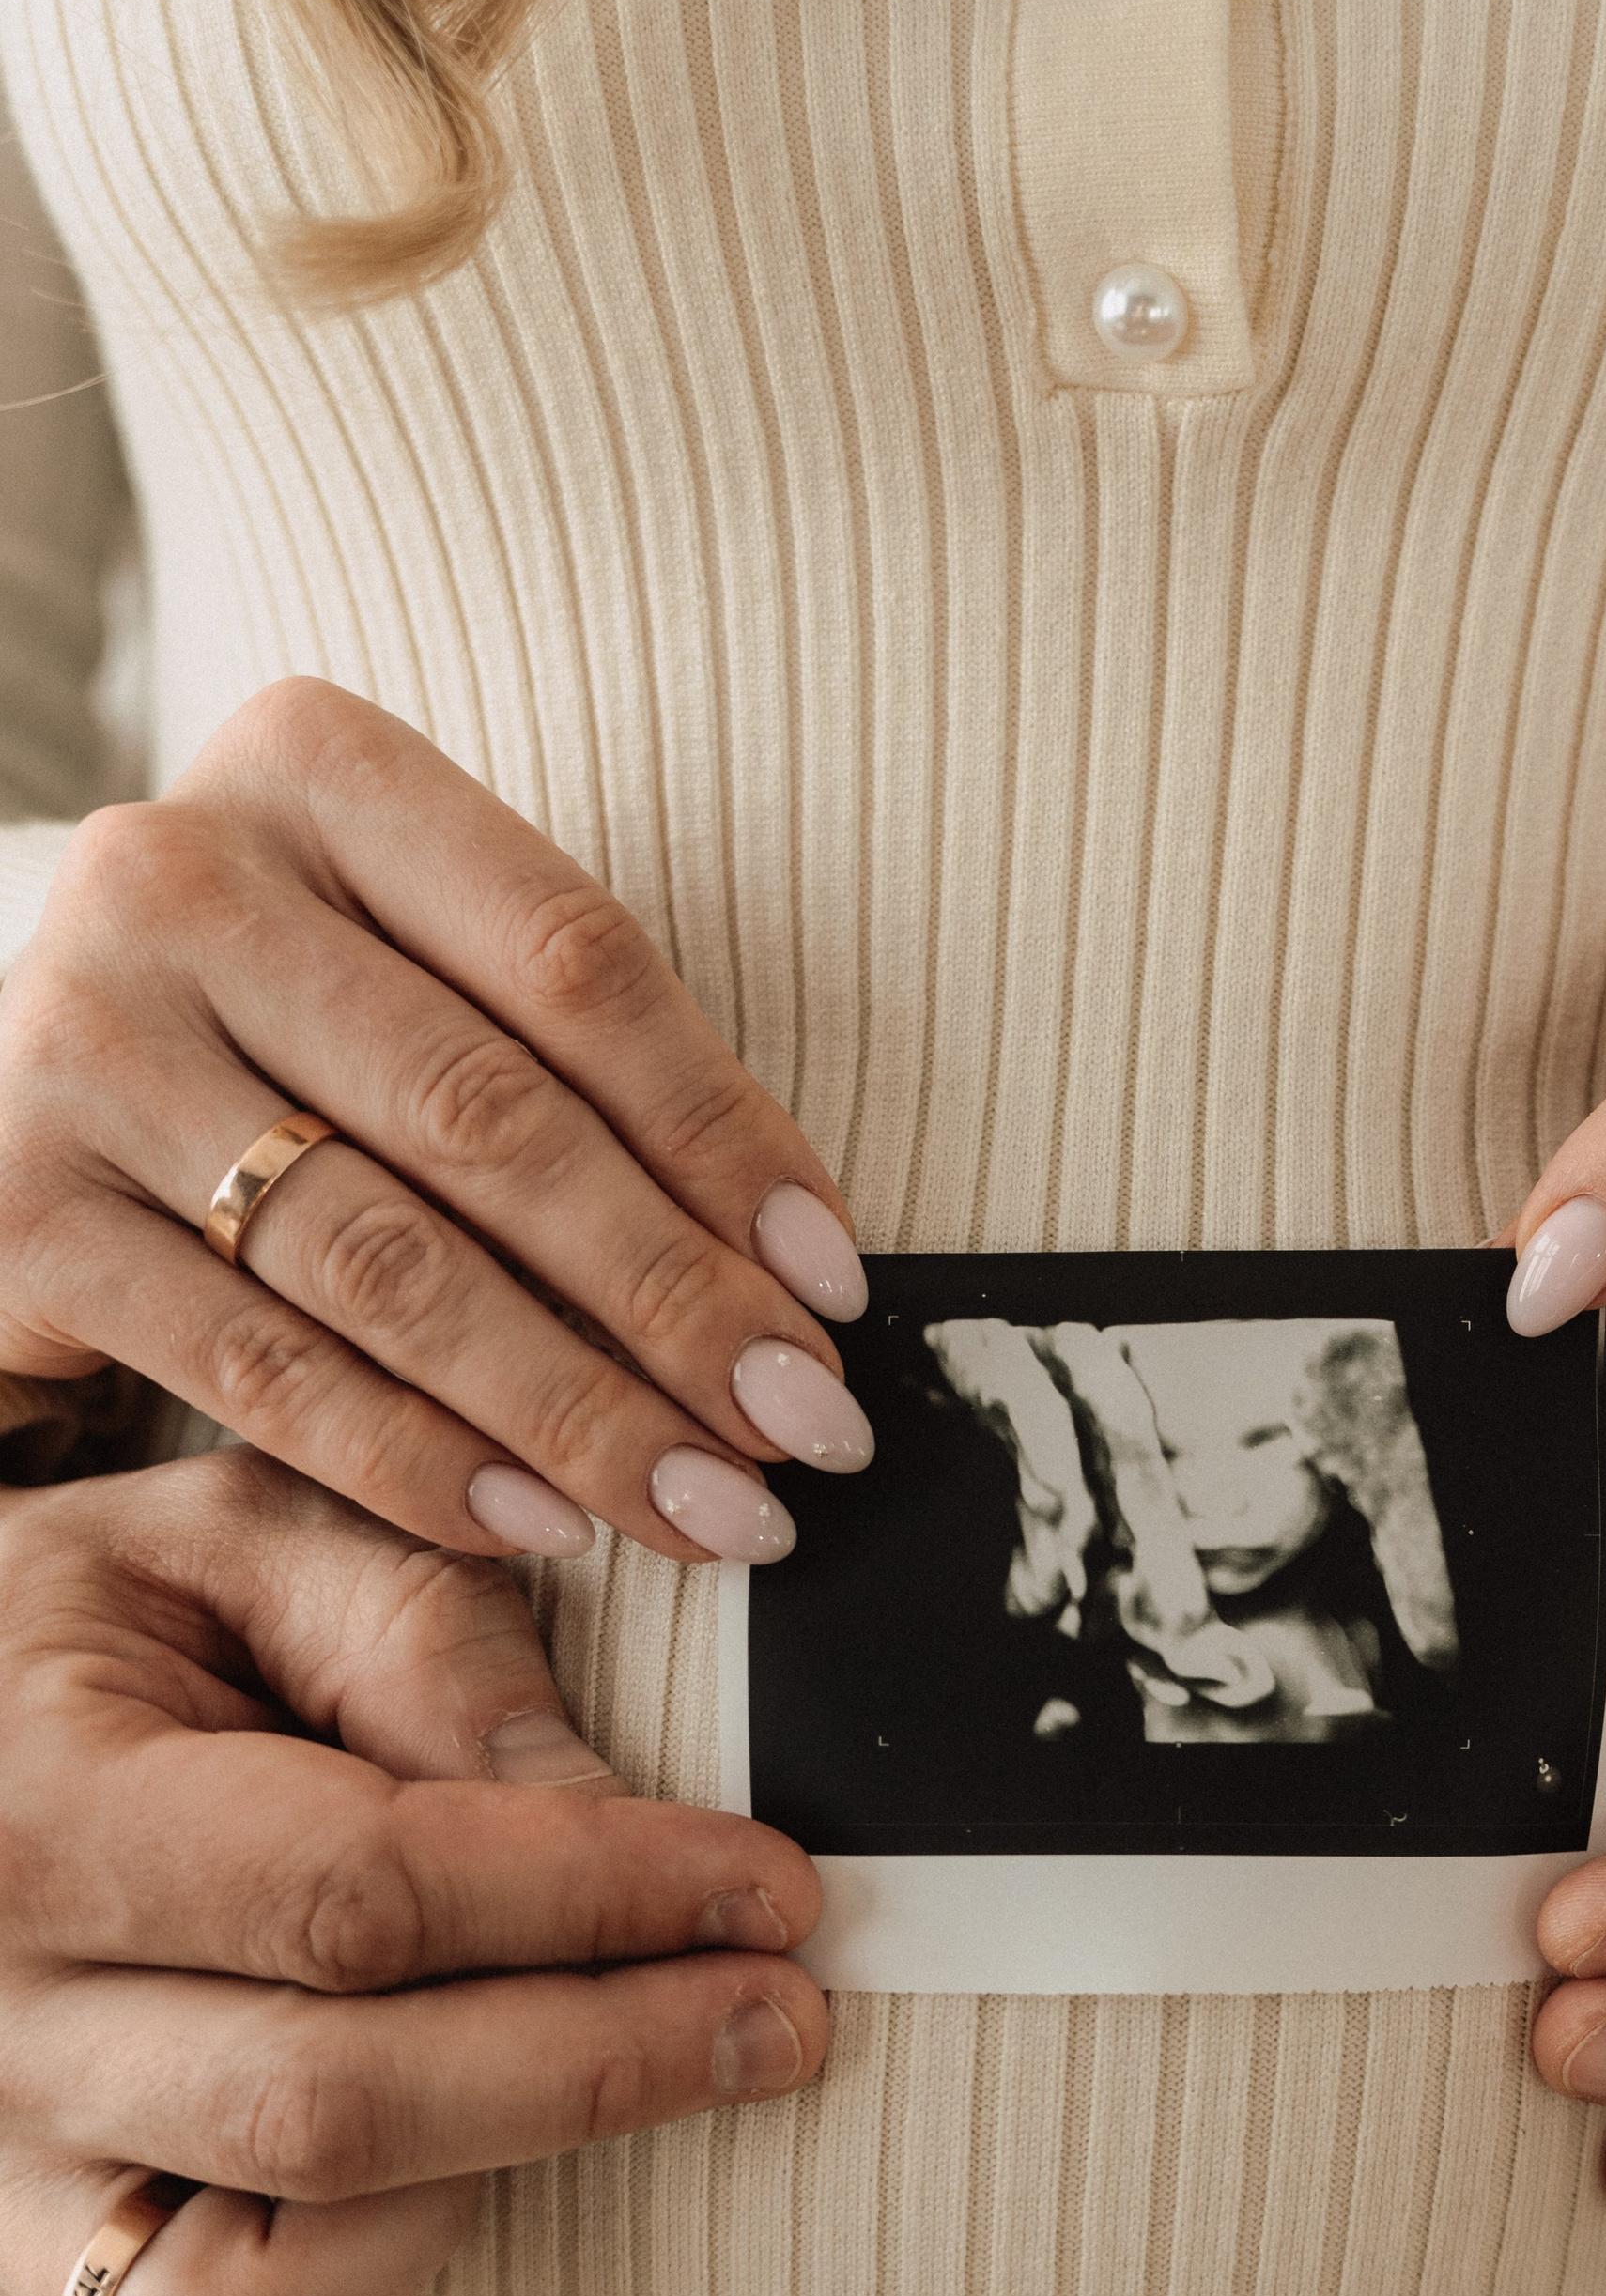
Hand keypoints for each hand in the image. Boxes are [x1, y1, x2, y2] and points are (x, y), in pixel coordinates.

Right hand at [0, 676, 873, 1567]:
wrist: (9, 1098)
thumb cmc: (283, 1035)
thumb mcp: (417, 976)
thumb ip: (576, 1069)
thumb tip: (798, 1275)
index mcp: (314, 770)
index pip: (573, 961)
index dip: (723, 1133)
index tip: (833, 1281)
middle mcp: (176, 877)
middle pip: (490, 1117)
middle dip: (674, 1299)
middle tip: (802, 1424)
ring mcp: (80, 1041)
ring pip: (388, 1260)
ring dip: (574, 1406)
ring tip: (706, 1500)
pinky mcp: (19, 1211)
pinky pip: (263, 1368)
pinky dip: (419, 1462)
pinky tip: (542, 1524)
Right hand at [0, 1449, 827, 2295]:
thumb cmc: (99, 1624)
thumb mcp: (243, 1537)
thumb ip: (418, 1637)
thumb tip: (602, 1795)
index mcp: (32, 1811)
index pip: (358, 1892)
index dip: (595, 1895)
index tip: (769, 1883)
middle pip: (339, 2102)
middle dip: (610, 2060)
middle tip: (786, 2008)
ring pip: (269, 2281)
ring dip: (498, 2182)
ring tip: (640, 2066)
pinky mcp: (37, 2272)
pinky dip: (377, 2286)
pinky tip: (477, 2155)